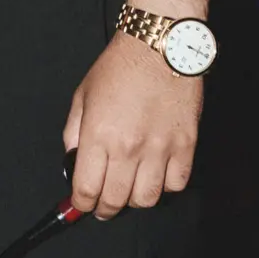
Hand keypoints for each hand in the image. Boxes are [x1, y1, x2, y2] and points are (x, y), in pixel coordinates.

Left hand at [62, 30, 200, 217]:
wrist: (159, 47)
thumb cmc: (119, 68)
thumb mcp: (82, 96)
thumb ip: (73, 133)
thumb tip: (73, 162)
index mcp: (98, 135)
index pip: (86, 189)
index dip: (81, 204)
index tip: (82, 204)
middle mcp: (128, 147)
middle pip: (115, 201)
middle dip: (104, 210)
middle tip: (103, 207)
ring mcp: (159, 148)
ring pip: (146, 199)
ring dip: (134, 201)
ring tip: (129, 190)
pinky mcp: (186, 145)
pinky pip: (176, 184)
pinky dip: (165, 187)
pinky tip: (156, 176)